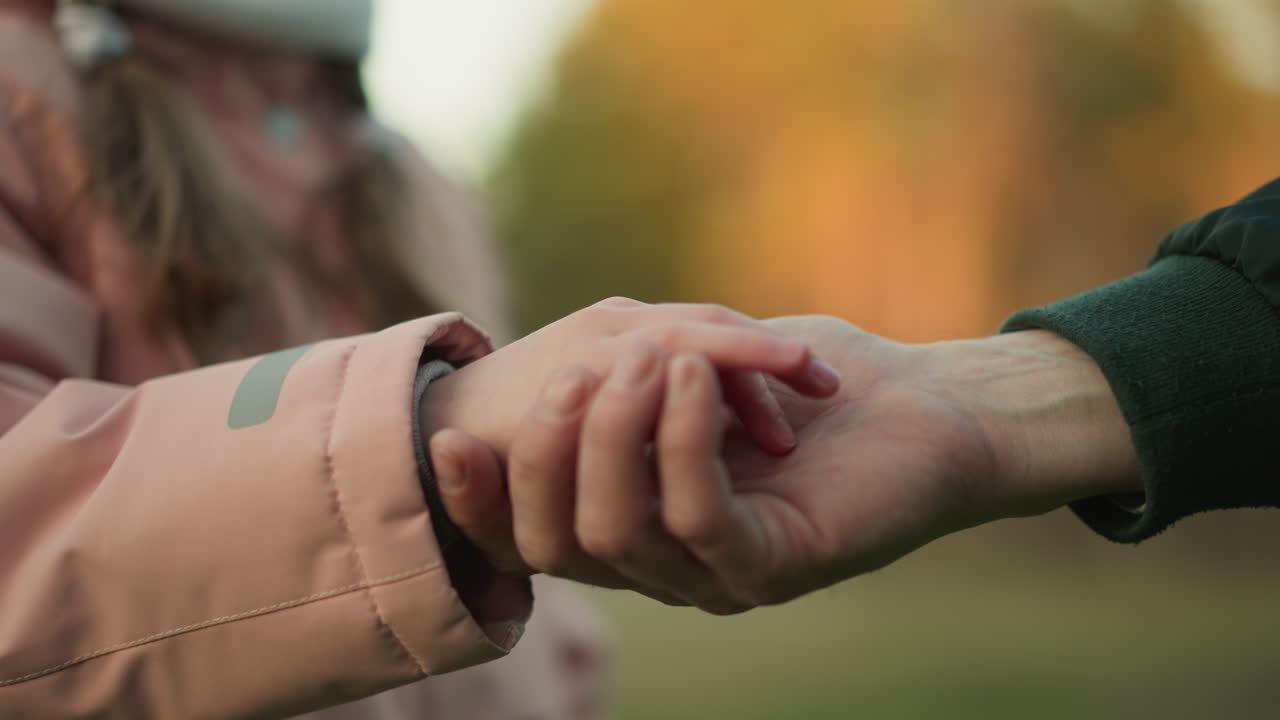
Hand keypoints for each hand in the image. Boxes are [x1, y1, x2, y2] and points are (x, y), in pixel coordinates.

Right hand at [433, 315, 1139, 612]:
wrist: (926, 405)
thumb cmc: (816, 385)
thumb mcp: (696, 372)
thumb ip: (620, 387)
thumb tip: (530, 383)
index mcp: (641, 527)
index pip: (530, 536)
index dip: (478, 501)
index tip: (445, 439)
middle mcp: (668, 566)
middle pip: (554, 540)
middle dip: (545, 450)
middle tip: (574, 371)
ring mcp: (717, 577)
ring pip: (614, 532)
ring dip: (611, 436)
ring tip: (638, 362)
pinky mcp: (772, 567)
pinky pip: (694, 517)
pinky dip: (679, 440)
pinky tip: (688, 378)